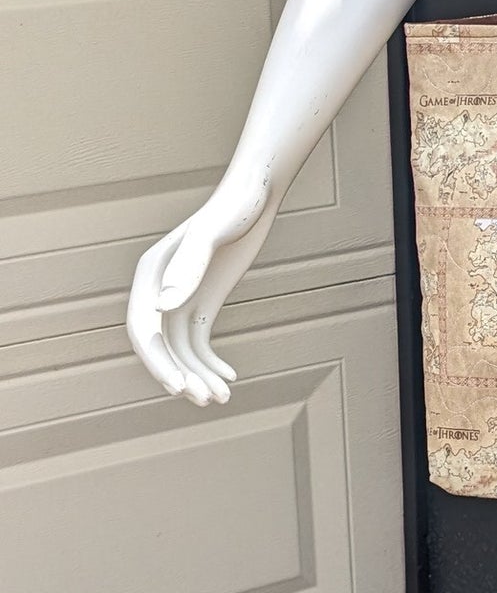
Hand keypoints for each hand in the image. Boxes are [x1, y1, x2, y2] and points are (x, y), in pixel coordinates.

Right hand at [126, 173, 281, 406]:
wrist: (256, 193)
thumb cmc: (232, 206)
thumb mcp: (211, 235)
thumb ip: (187, 267)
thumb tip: (162, 306)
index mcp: (150, 274)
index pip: (144, 328)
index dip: (157, 361)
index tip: (179, 387)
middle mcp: (160, 289)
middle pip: (161, 345)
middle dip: (180, 375)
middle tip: (205, 399)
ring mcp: (182, 297)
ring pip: (182, 349)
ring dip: (199, 375)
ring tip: (222, 397)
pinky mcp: (204, 301)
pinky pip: (200, 342)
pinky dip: (212, 362)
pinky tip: (230, 377)